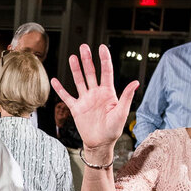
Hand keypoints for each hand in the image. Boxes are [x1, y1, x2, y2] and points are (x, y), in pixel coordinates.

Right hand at [50, 44, 138, 160]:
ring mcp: (85, 100)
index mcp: (108, 93)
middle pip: (91, 72)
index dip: (104, 59)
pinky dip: (60, 89)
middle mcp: (96, 93)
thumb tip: (136, 82)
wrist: (100, 143)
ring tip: (73, 57)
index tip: (101, 47)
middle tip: (83, 47)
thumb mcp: (122, 112)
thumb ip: (126, 96)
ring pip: (79, 81)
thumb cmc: (113, 130)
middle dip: (87, 59)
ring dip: (76, 69)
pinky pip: (67, 96)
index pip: (106, 71)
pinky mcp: (76, 108)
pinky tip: (55, 80)